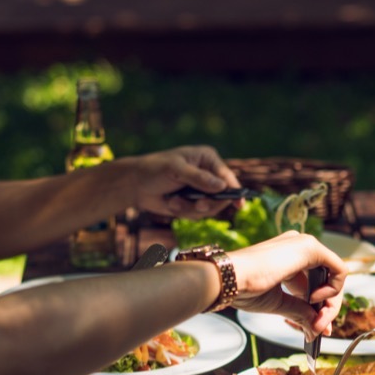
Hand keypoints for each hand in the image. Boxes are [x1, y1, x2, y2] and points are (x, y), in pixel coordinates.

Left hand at [120, 146, 241, 218]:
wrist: (134, 184)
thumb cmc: (154, 169)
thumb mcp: (176, 169)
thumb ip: (199, 178)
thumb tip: (222, 186)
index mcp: (208, 159)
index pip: (227, 176)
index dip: (235, 190)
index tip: (239, 203)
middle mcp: (208, 175)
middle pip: (222, 197)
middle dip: (208, 203)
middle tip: (198, 205)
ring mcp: (201, 191)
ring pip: (210, 209)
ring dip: (191, 208)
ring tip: (174, 201)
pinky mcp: (193, 204)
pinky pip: (197, 215)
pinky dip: (183, 212)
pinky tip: (171, 203)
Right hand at [227, 231, 346, 338]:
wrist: (230, 279)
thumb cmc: (245, 288)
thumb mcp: (279, 303)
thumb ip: (300, 312)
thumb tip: (316, 329)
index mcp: (289, 257)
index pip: (314, 282)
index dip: (320, 307)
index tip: (316, 328)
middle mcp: (299, 247)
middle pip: (327, 280)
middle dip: (327, 309)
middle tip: (320, 329)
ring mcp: (305, 245)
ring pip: (335, 277)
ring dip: (330, 304)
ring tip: (317, 321)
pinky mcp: (310, 247)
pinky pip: (339, 270)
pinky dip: (333, 290)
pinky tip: (315, 300)